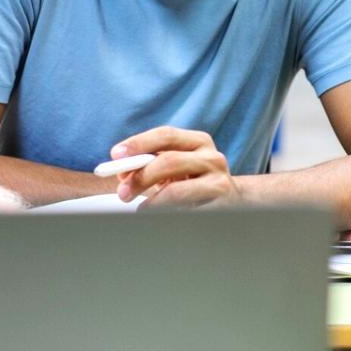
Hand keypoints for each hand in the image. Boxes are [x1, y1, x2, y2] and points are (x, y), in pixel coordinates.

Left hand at [109, 127, 241, 207]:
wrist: (234, 203)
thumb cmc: (195, 184)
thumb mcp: (176, 169)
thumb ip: (151, 166)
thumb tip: (123, 175)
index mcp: (198, 142)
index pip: (166, 135)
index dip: (139, 143)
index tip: (116, 155)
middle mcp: (211, 157)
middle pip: (169, 161)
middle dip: (140, 176)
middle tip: (122, 192)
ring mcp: (218, 181)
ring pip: (176, 190)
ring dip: (151, 200)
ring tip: (139, 209)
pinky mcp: (220, 205)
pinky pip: (185, 210)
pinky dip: (164, 213)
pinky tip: (157, 216)